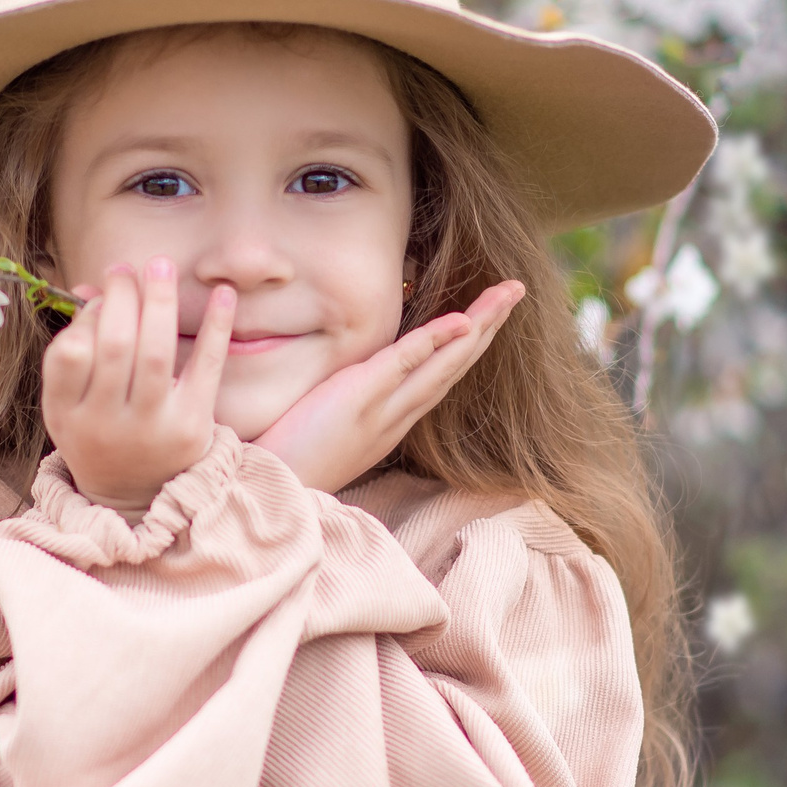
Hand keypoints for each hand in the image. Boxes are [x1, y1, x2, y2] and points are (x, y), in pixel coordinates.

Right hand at [41, 259, 235, 511]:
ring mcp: (151, 428)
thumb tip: (92, 288)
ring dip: (160, 301)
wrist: (134, 497)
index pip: (69, 355)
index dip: (86, 317)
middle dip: (122, 297)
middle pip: (114, 346)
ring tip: (161, 265)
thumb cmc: (96, 432)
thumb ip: (73, 349)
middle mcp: (105, 424)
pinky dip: (216, 328)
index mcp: (67, 415)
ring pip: (155, 353)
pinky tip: (224, 294)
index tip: (99, 296)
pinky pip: (205, 369)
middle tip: (127, 270)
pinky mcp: (192, 427)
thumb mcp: (67, 403)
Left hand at [252, 281, 524, 495]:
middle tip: (517, 290)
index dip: (466, 345)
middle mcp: (396, 417)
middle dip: (489, 327)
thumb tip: (347, 385)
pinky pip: (402, 366)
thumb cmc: (289, 464)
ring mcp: (381, 410)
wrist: (269, 496)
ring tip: (506, 294)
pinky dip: (433, 343)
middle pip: (454, 366)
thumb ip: (346, 407)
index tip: (487, 315)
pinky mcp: (357, 401)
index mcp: (390, 421)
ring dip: (478, 326)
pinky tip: (461, 322)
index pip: (437, 375)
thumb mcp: (327, 432)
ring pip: (442, 364)